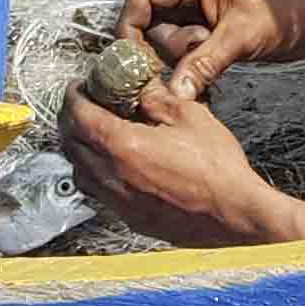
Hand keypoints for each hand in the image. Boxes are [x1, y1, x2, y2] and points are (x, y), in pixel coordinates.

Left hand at [55, 73, 291, 246]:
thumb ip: (157, 98)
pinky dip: (94, 174)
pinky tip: (112, 165)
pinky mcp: (130, 218)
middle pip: (71, 144)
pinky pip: (97, 193)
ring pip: (79, 172)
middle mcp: (113, 177)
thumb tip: (140, 87)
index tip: (77, 87)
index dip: (73, 97)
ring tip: (93, 134)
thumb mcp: (189, 116)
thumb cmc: (217, 169)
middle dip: (70, 120)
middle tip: (82, 105)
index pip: (79, 117)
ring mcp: (120, 201)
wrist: (234, 214)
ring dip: (78, 149)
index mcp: (124, 147)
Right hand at [124, 0, 304, 96]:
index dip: (130, 27)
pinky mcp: (210, 30)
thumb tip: (173, 92)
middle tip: (196, 56)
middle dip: (167, 47)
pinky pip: (185, 51)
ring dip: (183, 59)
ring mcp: (199, 11)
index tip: (134, 61)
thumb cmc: (284, 11)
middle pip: (151, 23)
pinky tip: (212, 74)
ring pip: (167, 41)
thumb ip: (203, 63)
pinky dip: (192, 66)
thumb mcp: (241, 37)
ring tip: (218, 58)